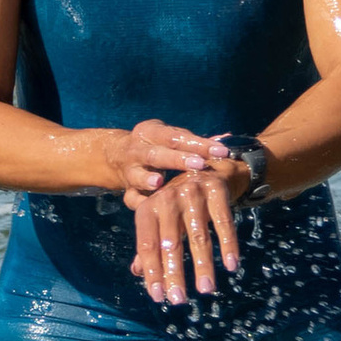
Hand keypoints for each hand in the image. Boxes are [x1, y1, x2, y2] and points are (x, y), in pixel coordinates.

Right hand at [109, 118, 230, 201]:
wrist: (117, 155)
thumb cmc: (157, 146)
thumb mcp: (170, 137)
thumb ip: (194, 142)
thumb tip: (224, 144)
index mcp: (151, 132)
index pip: (176, 136)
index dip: (199, 143)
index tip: (221, 151)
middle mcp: (137, 149)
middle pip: (157, 154)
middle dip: (178, 159)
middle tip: (200, 164)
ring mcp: (129, 170)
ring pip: (137, 174)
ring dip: (148, 179)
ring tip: (158, 182)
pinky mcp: (126, 189)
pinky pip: (130, 197)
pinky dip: (138, 203)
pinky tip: (148, 207)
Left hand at [130, 147, 256, 306]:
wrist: (207, 167)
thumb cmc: (178, 203)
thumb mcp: (160, 219)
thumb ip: (150, 244)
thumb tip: (137, 272)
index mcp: (148, 207)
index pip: (147, 244)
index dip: (152, 271)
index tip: (158, 296)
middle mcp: (167, 198)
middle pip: (171, 243)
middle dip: (174, 273)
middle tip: (179, 300)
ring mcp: (192, 192)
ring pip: (198, 235)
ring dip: (203, 265)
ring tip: (206, 289)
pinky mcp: (216, 189)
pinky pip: (224, 222)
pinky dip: (228, 245)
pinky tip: (231, 265)